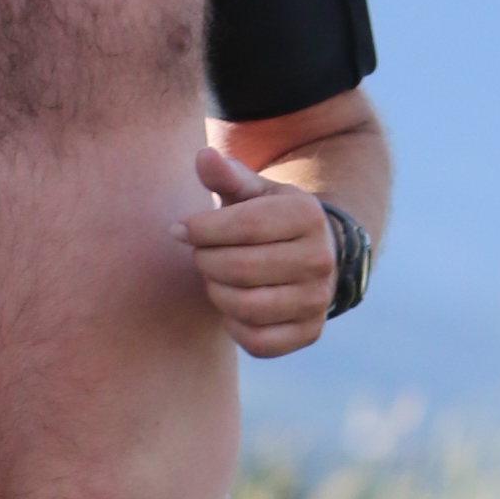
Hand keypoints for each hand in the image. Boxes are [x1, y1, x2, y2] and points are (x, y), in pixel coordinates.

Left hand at [176, 145, 335, 358]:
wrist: (313, 255)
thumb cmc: (269, 219)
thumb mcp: (252, 192)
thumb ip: (226, 175)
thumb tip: (202, 157)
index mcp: (307, 215)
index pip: (242, 226)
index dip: (200, 229)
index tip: (179, 229)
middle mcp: (320, 259)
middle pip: (239, 268)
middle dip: (206, 261)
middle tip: (200, 254)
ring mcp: (317, 300)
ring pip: (245, 306)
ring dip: (216, 292)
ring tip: (215, 276)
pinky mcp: (309, 333)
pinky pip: (256, 341)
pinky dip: (233, 325)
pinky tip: (231, 305)